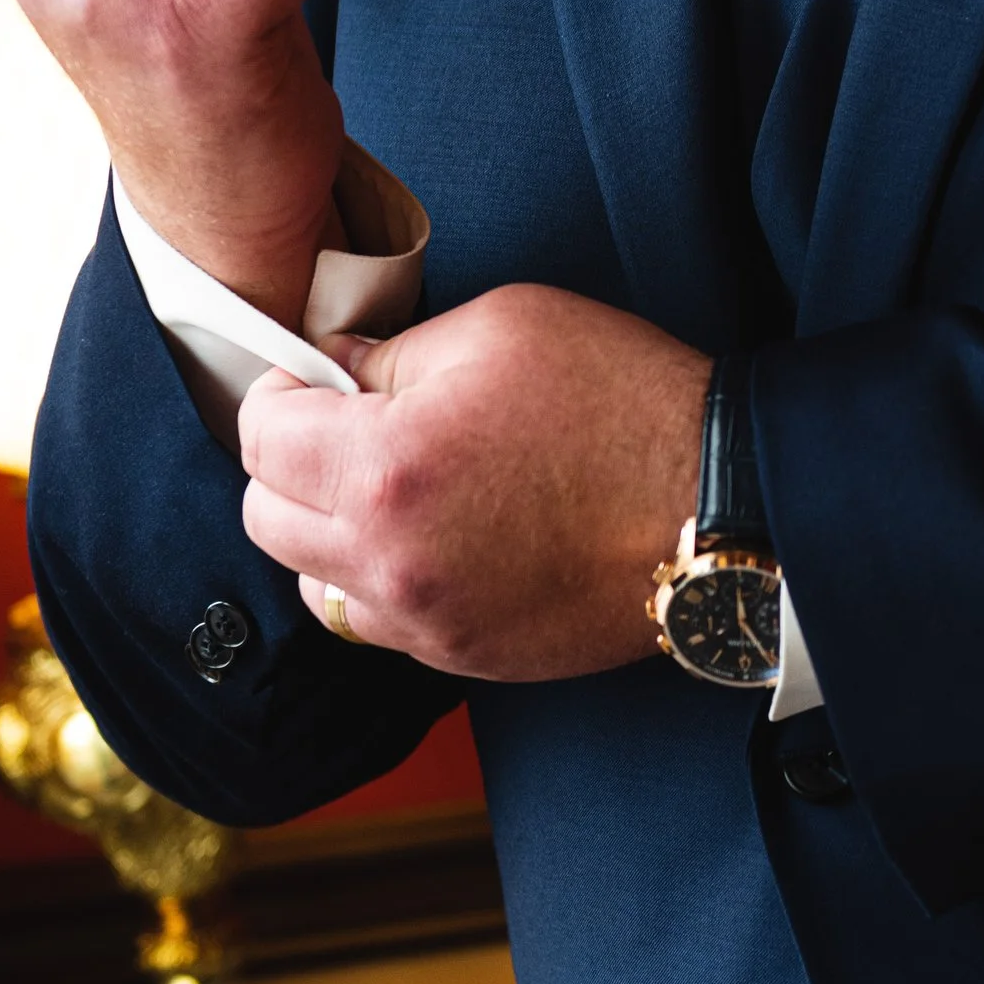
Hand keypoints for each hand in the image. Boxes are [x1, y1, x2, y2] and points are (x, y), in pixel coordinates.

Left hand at [237, 288, 710, 678]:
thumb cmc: (625, 403)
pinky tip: (441, 539)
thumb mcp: (504, 326)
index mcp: (387, 466)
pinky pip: (379, 626)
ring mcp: (428, 622)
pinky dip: (386, 584)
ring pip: (312, 585)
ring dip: (330, 535)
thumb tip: (337, 368)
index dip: (283, 393)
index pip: (260, 436)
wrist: (722, 504)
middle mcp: (391, 560)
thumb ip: (395, 350)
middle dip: (293, 465)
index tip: (314, 380)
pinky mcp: (467, 658)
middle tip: (350, 428)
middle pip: (267, 519)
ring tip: (395, 491)